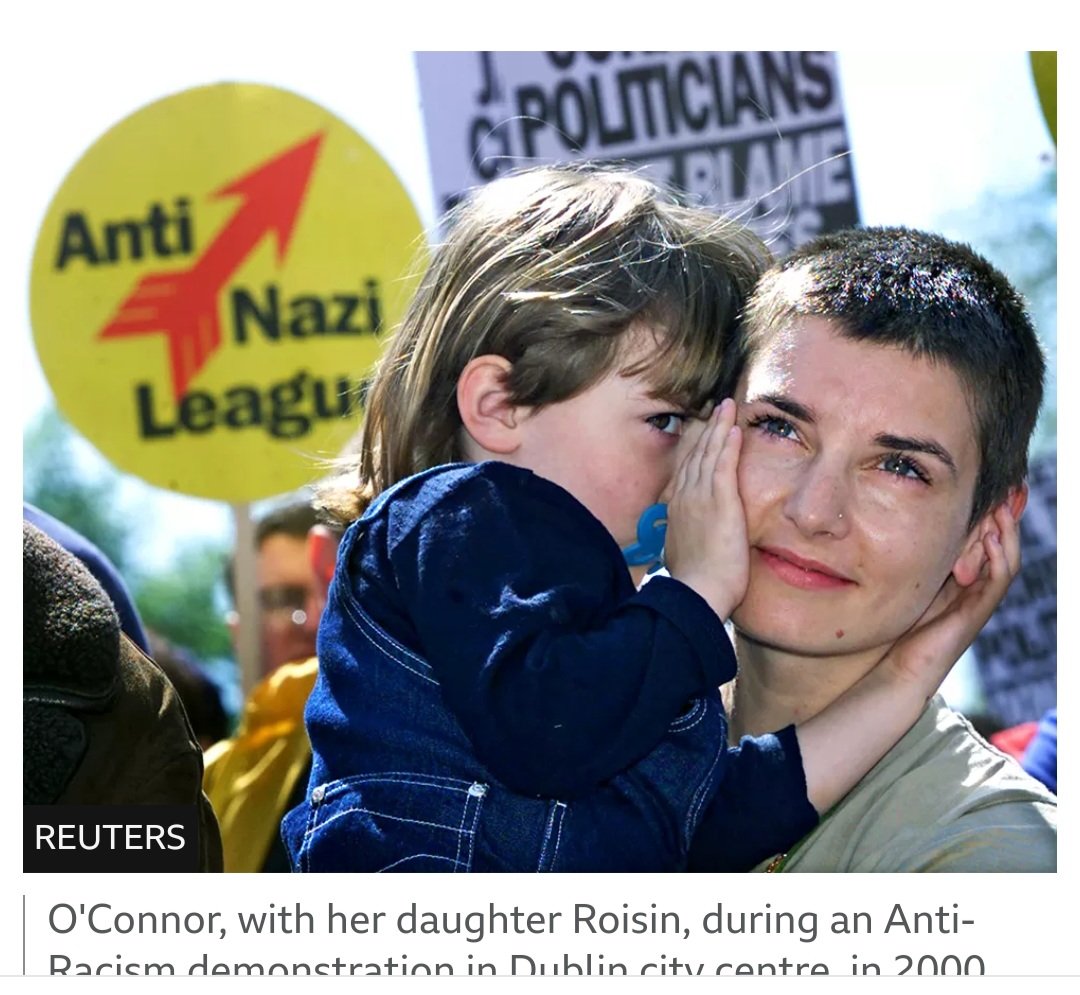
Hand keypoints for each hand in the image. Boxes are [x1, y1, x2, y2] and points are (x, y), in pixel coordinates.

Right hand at [664, 398, 748, 618]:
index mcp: (677, 509)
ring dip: (719, 427)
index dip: (695, 447)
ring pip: (708, 454)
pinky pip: (723, 466)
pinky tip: (734, 427)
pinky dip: (728, 445)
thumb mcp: (681, 553)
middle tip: (717, 407)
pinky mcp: (719, 503)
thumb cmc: (696, 582)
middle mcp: (684, 497)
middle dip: (706, 429)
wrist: (698, 593)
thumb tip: (685, 538)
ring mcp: (700, 498)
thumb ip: (684, 537)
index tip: (703, 430)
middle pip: (695, 455)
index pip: (686, 469)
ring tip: (728, 406)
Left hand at [883, 503, 1021, 689]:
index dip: (991, 518)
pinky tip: (991, 537)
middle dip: (1005, 519)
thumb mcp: (910, 582)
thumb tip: (901, 525)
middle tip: (1008, 490)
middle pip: (1001, 547)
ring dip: (1006, 533)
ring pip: (1005, 560)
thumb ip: (917, 561)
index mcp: (962, 580)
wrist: (901, 668)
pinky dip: (997, 557)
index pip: (985, 542)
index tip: (990, 490)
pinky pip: (997, 580)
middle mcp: (976, 588)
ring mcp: (979, 601)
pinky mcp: (976, 613)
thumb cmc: (900, 627)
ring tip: (1001, 507)